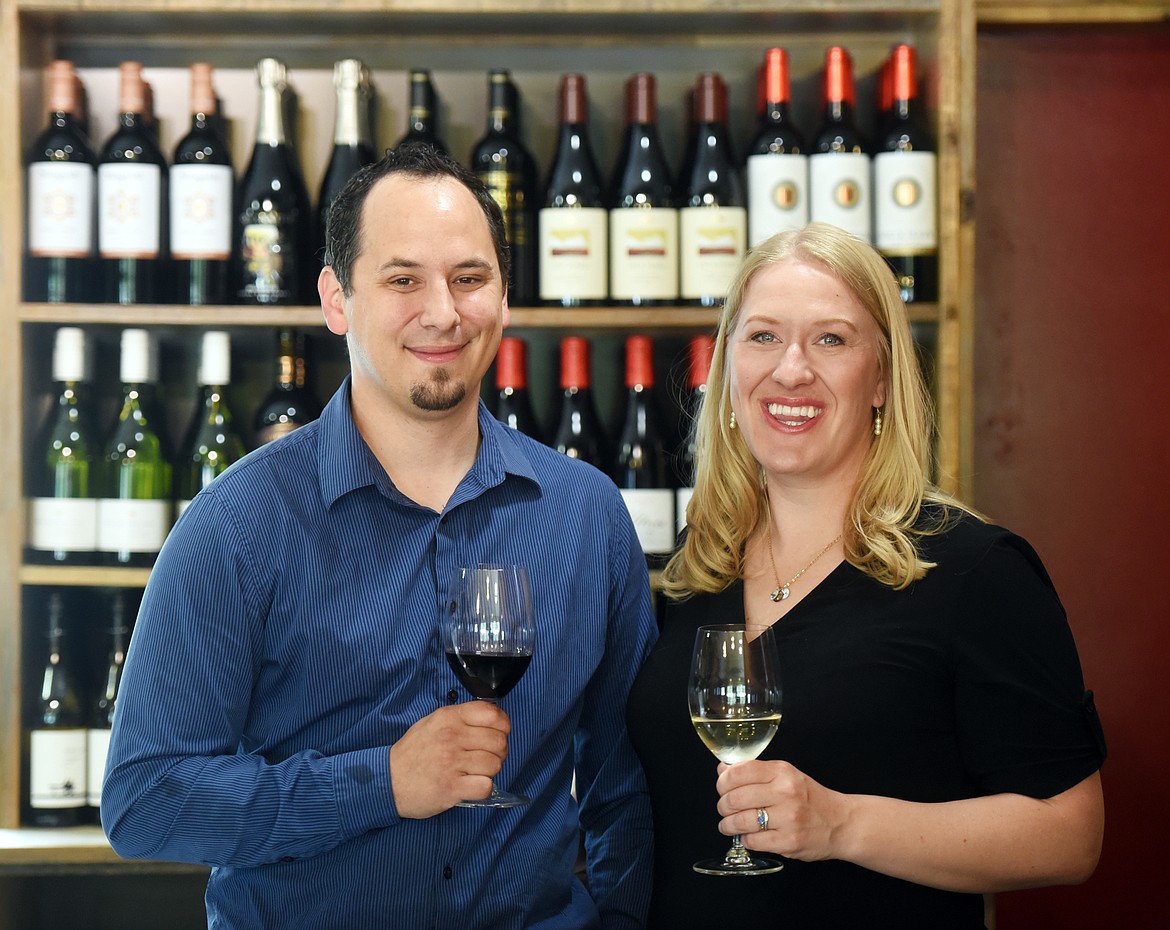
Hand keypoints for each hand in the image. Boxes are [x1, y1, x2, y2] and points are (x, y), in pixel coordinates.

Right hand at [389, 701, 510, 817]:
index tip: (498, 733)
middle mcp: (451, 737)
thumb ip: (460, 717)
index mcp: (449, 718)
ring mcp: (451, 762)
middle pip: (498, 741)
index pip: (492, 714)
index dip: (503, 725)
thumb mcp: (432, 723)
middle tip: (487, 757)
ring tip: (476, 772)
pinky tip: (472, 785)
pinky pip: (485, 786)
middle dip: (499, 751)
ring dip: (490, 771)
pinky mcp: (451, 787)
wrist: (388, 780)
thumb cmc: (413, 752)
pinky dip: (483, 788)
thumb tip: (492, 718)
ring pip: (494, 764)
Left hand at [715, 760, 847, 861]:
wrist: (840, 823)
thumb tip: (723, 768)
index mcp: (782, 772)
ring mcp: (788, 818)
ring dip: (728, 825)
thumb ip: (754, 771)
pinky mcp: (788, 842)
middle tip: (724, 808)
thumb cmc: (809, 798)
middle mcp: (785, 792)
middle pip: (735, 798)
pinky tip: (748, 836)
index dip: (723, 781)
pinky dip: (745, 839)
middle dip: (723, 805)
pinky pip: (752, 841)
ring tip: (728, 824)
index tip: (722, 787)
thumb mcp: (785, 775)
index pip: (739, 772)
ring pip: (740, 821)